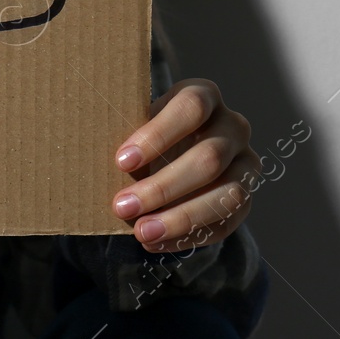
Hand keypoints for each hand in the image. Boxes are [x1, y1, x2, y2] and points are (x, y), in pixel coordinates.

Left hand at [110, 79, 258, 251]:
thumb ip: (129, 141)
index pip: (191, 107)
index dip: (158, 135)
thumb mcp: (138, 127)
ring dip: (180, 218)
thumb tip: (93, 164)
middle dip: (162, 187)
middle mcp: (233, 126)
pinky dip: (189, 236)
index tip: (121, 161)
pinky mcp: (246, 197)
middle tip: (122, 206)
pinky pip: (227, 222)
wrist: (175, 154)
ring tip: (141, 232)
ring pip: (227, 194)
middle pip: (208, 157)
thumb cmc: (148, 136)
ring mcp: (246, 162)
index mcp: (204, 96)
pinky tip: (157, 243)